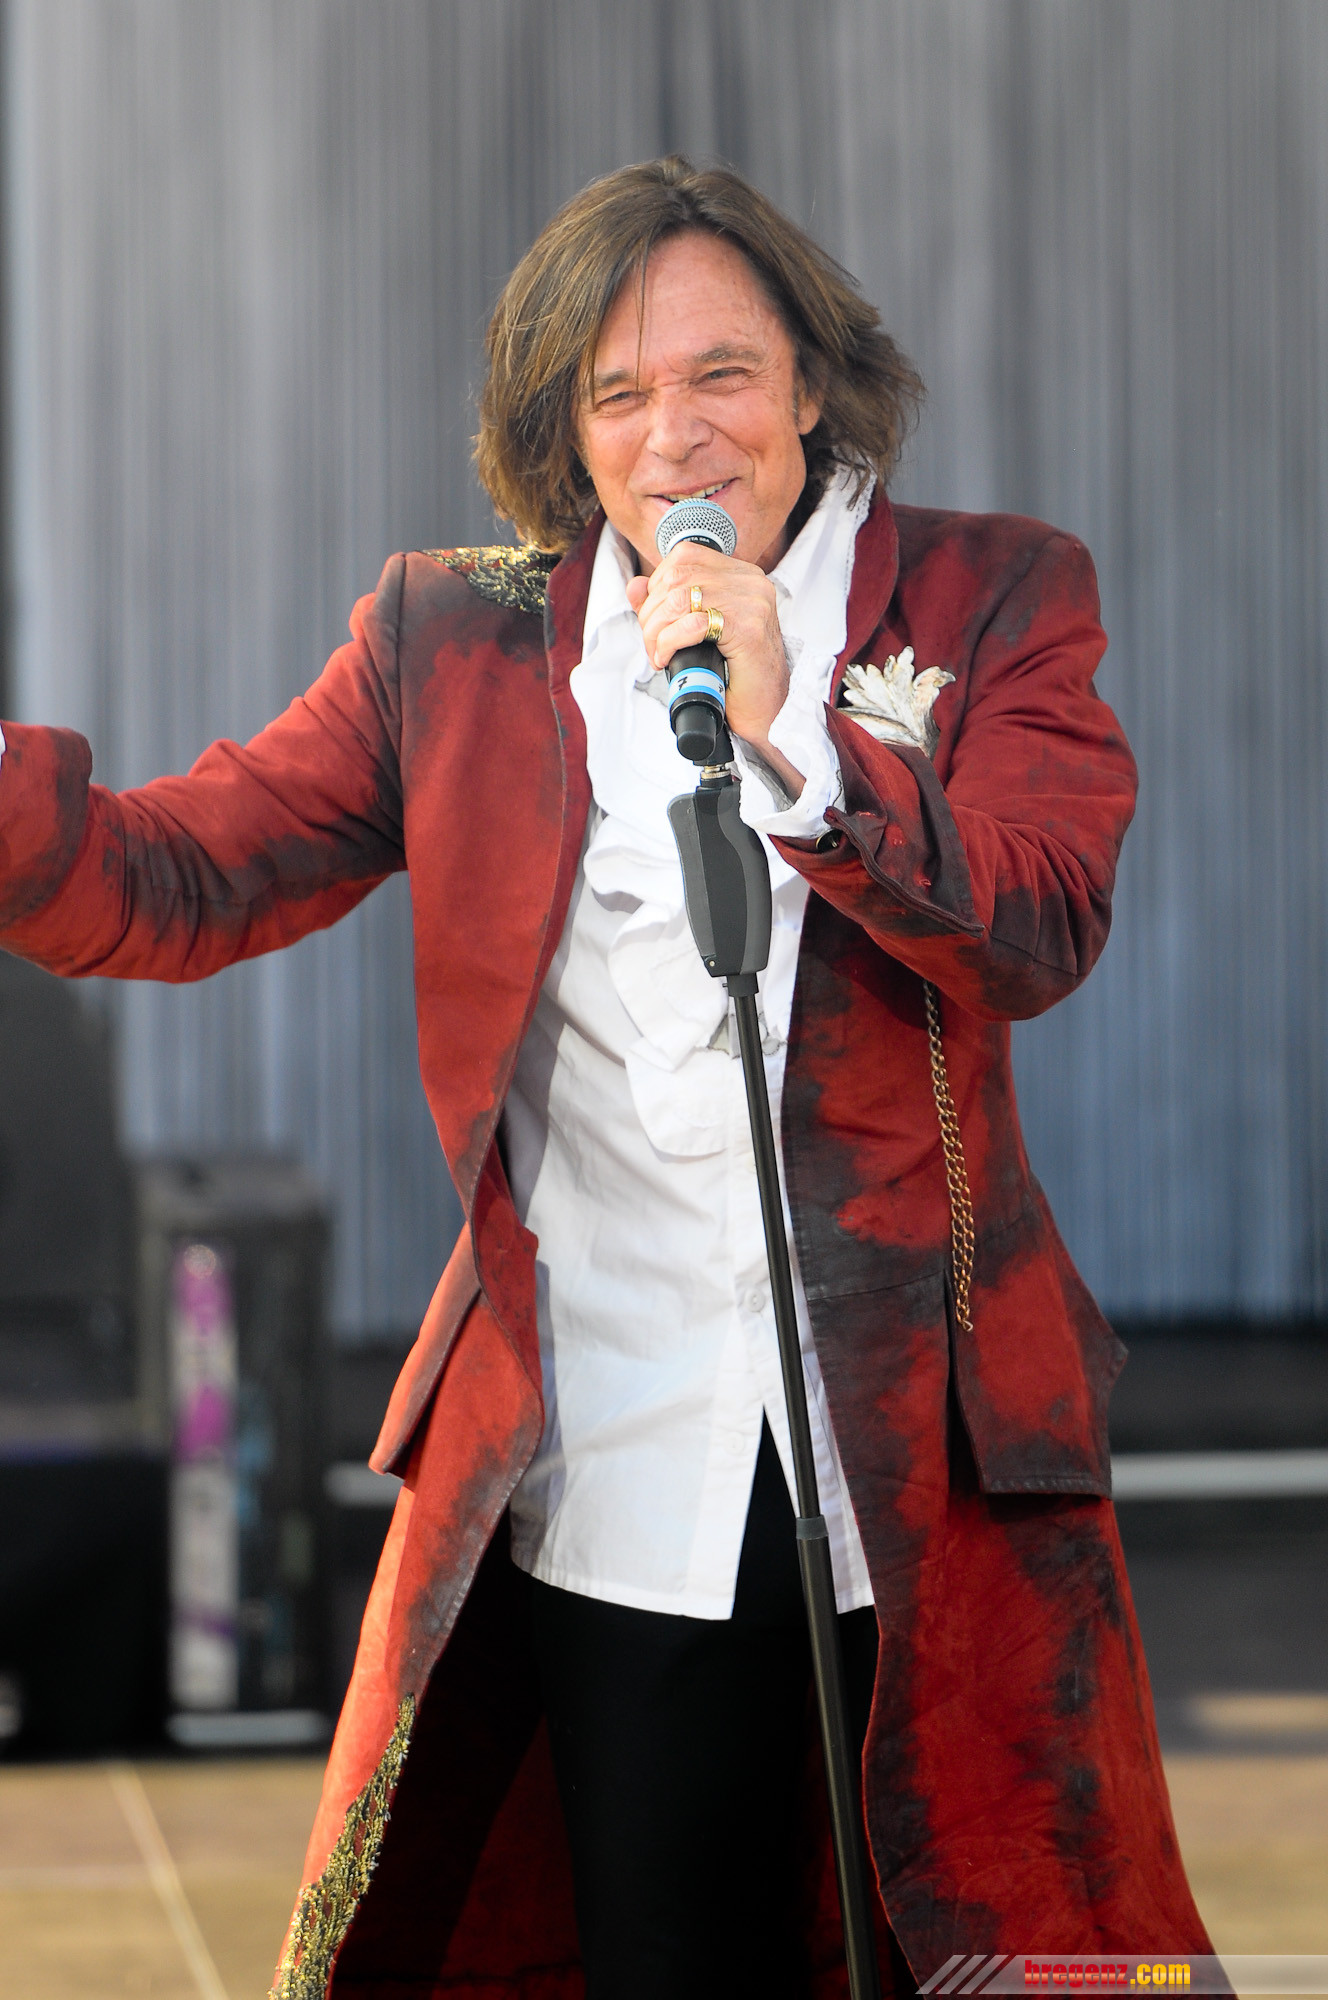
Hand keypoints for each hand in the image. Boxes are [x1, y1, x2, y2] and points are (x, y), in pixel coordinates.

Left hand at [625, 545, 805, 796]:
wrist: (767, 710)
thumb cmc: (735, 674)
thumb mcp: (697, 632)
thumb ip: (665, 605)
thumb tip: (634, 586)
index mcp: (741, 575)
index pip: (684, 556)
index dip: (657, 586)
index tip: (657, 621)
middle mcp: (750, 581)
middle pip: (676, 576)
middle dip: (651, 613)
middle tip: (653, 644)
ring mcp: (752, 602)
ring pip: (679, 598)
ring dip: (656, 630)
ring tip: (658, 653)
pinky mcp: (749, 628)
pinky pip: (693, 624)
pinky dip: (669, 641)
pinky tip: (667, 657)